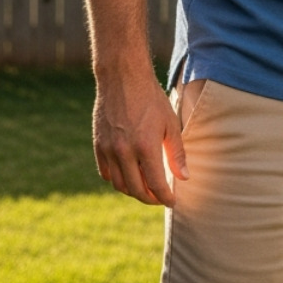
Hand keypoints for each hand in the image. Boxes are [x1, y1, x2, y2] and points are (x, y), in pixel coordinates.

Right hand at [92, 69, 187, 206]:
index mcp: (145, 147)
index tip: (172, 202)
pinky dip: (117, 180)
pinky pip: (106, 173)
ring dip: (133, 192)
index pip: (155, 184)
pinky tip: (129, 178)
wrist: (123, 79)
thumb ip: (177, 153)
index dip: (165, 197)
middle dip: (150, 199)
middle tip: (160, 198)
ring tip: (146, 190)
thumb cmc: (152, 99)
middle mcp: (124, 152)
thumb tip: (184, 178)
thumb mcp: (170, 124)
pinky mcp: (98, 145)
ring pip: (119, 184)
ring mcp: (108, 150)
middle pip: (135, 189)